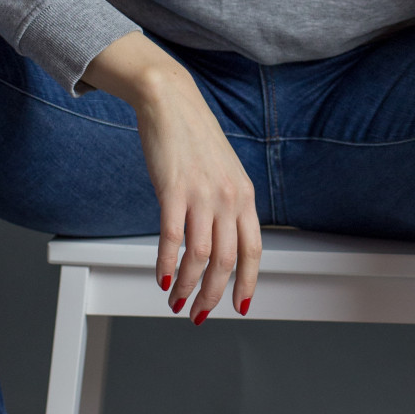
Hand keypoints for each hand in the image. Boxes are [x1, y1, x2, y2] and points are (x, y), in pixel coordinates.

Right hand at [80, 35, 261, 319]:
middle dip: (213, 295)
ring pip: (200, 256)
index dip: (246, 283)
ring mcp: (201, 194)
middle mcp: (228, 197)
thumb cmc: (194, 136)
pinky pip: (172, 237)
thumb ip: (228, 205)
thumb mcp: (225, 172)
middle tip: (199, 312)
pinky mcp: (172, 189)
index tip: (239, 305)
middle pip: (226, 261)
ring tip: (175, 299)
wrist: (170, 100)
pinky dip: (166, 264)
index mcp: (244, 195)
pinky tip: (161, 277)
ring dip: (187, 286)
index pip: (253, 251)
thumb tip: (223, 241)